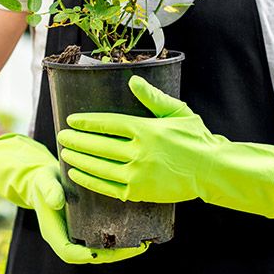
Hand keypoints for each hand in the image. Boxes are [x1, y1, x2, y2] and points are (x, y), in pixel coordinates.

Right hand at [0, 133, 149, 262]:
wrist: (44, 177)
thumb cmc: (42, 180)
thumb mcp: (43, 181)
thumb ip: (49, 191)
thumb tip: (57, 202)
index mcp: (54, 232)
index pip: (69, 252)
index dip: (85, 255)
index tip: (103, 252)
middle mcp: (68, 237)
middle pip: (92, 255)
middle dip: (115, 255)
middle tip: (137, 247)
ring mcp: (79, 233)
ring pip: (101, 249)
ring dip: (122, 249)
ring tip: (143, 241)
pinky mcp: (88, 226)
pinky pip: (104, 237)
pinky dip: (120, 236)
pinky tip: (136, 227)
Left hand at [56, 76, 273, 217]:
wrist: (211, 171)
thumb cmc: (195, 138)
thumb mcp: (177, 111)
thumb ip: (153, 97)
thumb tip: (132, 80)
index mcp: (146, 129)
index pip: (109, 123)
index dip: (88, 122)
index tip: (72, 120)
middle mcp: (139, 152)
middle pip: (99, 145)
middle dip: (77, 140)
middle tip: (61, 136)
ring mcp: (137, 174)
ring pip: (99, 166)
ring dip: (79, 159)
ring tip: (65, 153)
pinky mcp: (138, 192)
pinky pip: (107, 187)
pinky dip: (89, 180)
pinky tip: (76, 173)